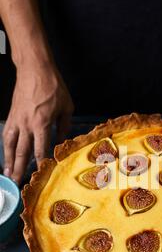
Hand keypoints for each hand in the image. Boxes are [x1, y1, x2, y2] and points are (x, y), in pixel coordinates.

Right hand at [2, 61, 73, 183]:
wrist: (34, 69)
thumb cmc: (53, 86)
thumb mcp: (67, 107)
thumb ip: (64, 127)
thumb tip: (62, 142)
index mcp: (42, 123)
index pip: (41, 149)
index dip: (40, 163)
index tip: (40, 175)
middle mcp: (27, 125)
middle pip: (22, 151)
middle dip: (19, 168)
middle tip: (17, 183)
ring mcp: (17, 120)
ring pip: (10, 145)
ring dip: (8, 161)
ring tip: (7, 174)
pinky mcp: (11, 115)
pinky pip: (6, 134)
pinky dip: (5, 146)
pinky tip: (6, 154)